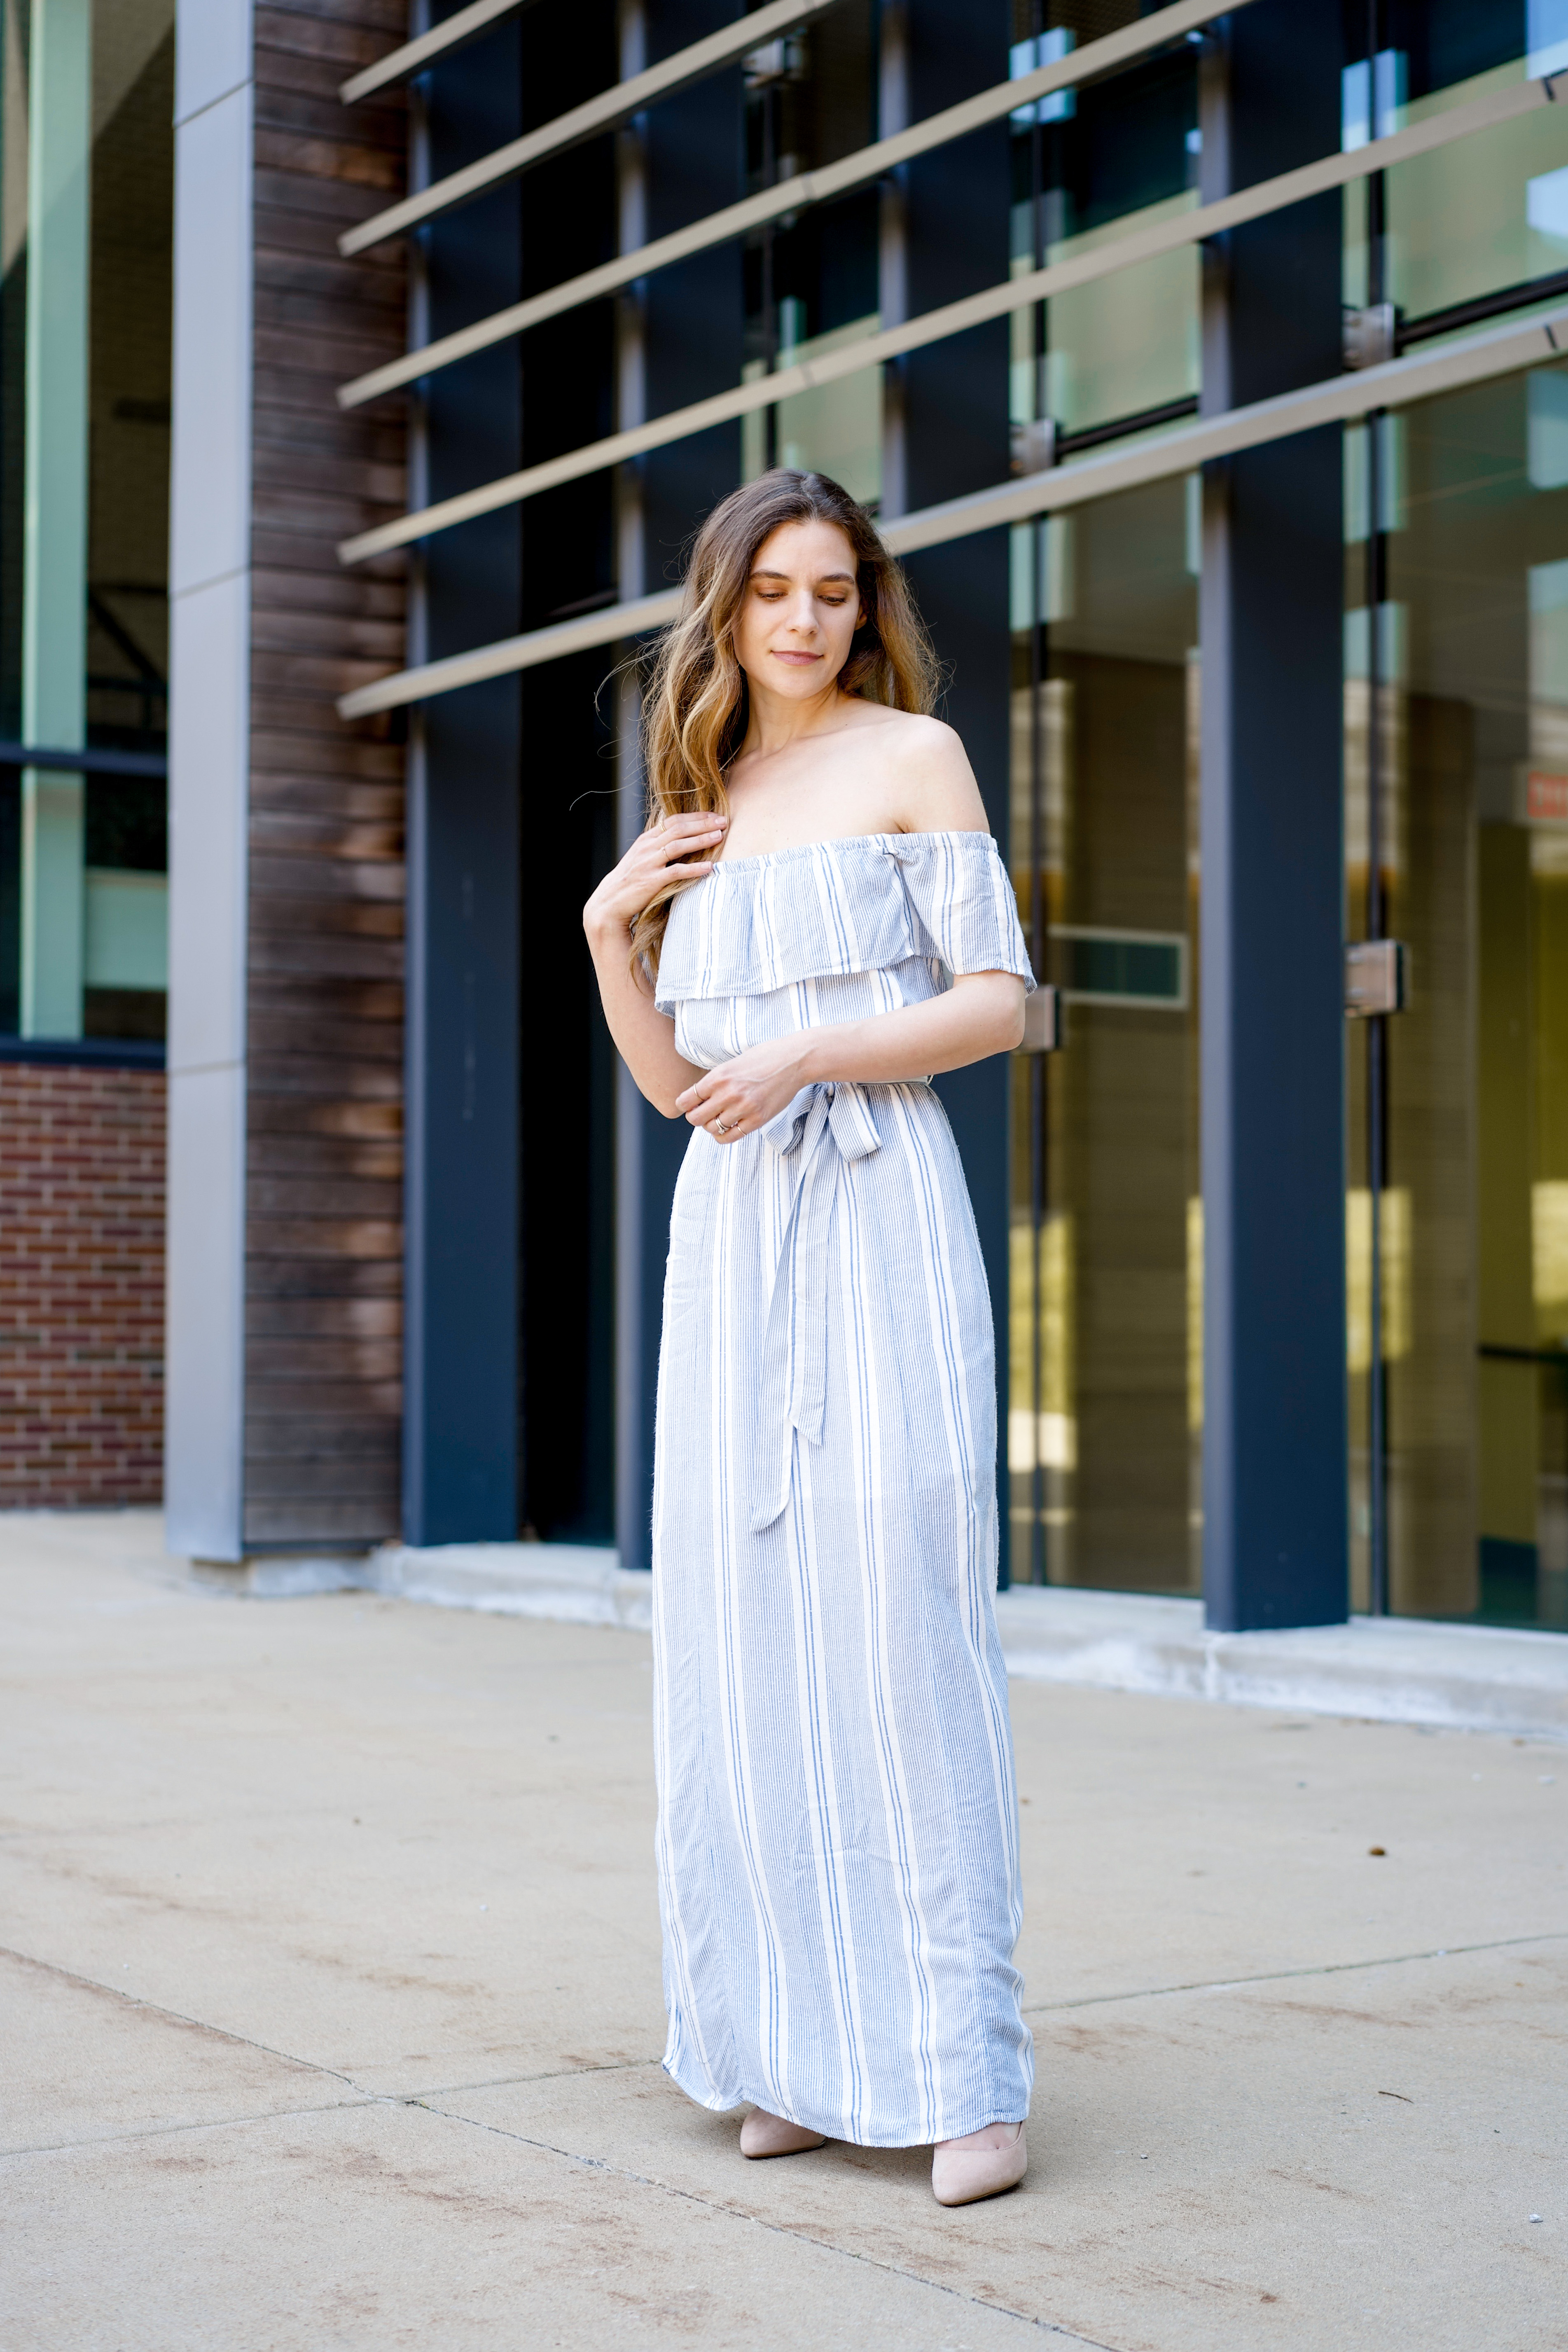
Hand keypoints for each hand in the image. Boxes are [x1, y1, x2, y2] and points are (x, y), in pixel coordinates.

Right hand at [583, 811, 727, 939]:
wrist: (609, 902)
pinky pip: (676, 872)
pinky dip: (693, 869)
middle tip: (724, 821)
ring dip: (700, 840)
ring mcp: (648, 864)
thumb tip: (682, 840)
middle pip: (679, 829)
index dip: (696, 816)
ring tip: (719, 837)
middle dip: (703, 823)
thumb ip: (659, 847)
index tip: (714, 815)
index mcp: (646, 839)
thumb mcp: (642, 858)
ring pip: (678, 846)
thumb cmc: (630, 881)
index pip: (673, 820)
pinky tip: (709, 867)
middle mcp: (647, 847)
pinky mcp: (651, 881)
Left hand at [675, 1035, 813, 1143]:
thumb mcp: (733, 1062)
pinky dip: (724, 1135)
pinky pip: (730, 1137)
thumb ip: (715, 1080)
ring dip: (712, 1126)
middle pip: (695, 1118)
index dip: (685, 1105)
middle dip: (696, 1117)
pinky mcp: (757, 1120)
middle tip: (703, 1113)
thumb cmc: (763, 1058)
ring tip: (720, 1118)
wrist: (794, 1061)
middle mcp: (728, 1094)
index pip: (686, 1100)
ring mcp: (743, 1108)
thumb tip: (698, 1098)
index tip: (691, 1105)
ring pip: (712, 1129)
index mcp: (718, 1076)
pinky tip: (728, 1127)